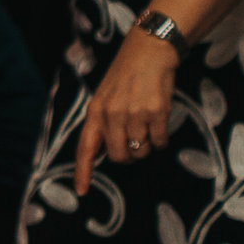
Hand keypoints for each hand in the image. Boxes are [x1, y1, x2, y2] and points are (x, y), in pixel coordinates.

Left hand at [73, 28, 179, 194]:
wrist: (149, 51)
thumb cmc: (126, 76)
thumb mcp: (105, 97)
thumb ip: (102, 124)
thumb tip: (101, 153)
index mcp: (95, 111)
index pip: (85, 147)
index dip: (82, 171)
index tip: (82, 192)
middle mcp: (112, 114)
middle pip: (119, 157)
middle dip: (129, 155)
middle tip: (134, 141)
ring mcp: (134, 113)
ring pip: (142, 151)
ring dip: (147, 144)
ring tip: (146, 123)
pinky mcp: (156, 112)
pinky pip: (160, 142)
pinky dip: (161, 138)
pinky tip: (158, 121)